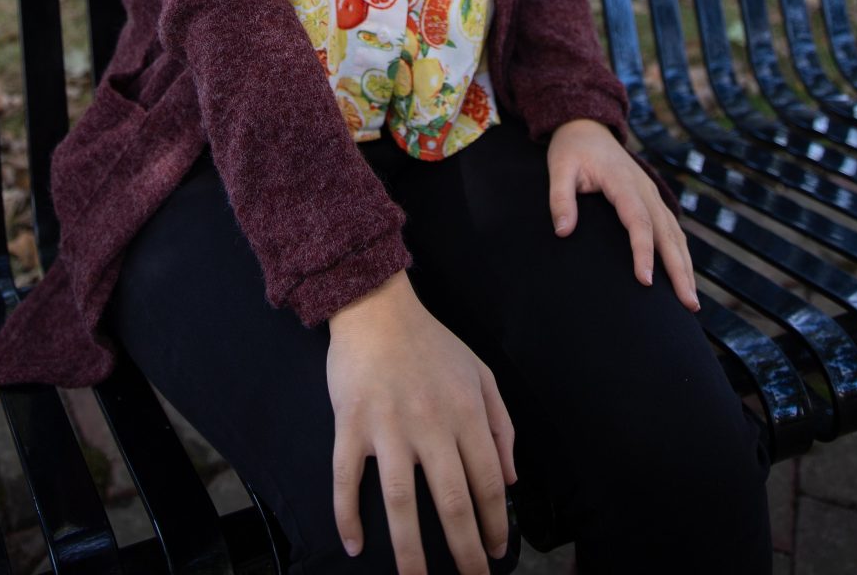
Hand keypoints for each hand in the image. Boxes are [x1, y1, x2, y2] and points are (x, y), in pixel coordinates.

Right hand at [327, 270, 516, 574]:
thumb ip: (501, 424)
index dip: (494, 525)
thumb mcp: (481, 373)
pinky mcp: (350, 423)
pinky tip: (354, 545)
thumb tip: (510, 480)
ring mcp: (387, 426)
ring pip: (400, 502)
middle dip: (464, 552)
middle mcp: (430, 424)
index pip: (487, 483)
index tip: (496, 554)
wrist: (376, 306)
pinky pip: (346, 477)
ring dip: (409, 551)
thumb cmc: (431, 342)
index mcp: (465, 412)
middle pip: (451, 503)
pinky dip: (348, 515)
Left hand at [548, 118, 698, 312]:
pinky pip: (672, 229)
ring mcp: (652, 194)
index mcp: (624, 181)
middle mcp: (645, 189)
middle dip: (679, 270)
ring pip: (675, 234)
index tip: (646, 280)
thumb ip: (560, 198)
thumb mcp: (559, 168)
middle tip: (689, 305)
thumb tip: (562, 232)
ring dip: (685, 267)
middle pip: (667, 233)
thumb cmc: (572, 150)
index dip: (644, 251)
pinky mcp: (652, 200)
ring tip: (692, 303)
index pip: (639, 221)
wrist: (588, 127)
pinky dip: (681, 254)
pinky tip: (685, 277)